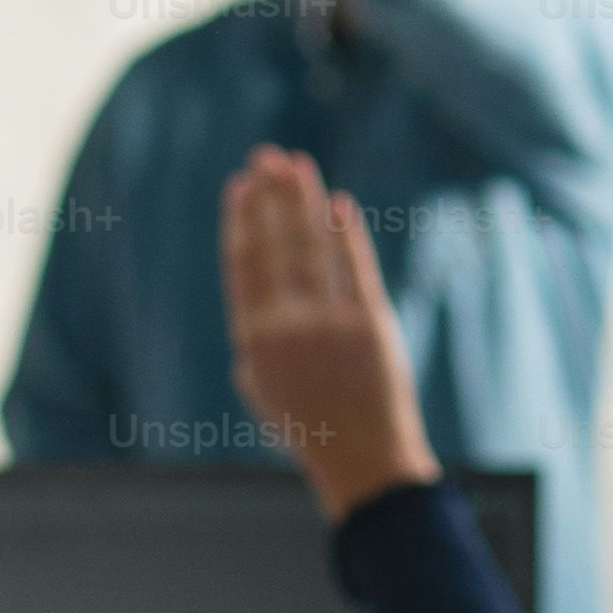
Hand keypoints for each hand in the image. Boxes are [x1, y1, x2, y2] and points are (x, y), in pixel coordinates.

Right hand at [223, 146, 438, 521]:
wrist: (362, 456)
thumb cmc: (307, 421)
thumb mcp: (260, 384)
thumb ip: (255, 332)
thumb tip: (259, 277)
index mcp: (254, 340)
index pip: (245, 264)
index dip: (242, 220)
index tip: (240, 185)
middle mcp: (289, 326)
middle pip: (278, 244)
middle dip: (271, 195)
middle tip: (267, 156)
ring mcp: (331, 322)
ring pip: (314, 247)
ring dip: (304, 201)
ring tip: (296, 165)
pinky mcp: (371, 323)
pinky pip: (355, 267)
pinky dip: (346, 232)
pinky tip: (337, 203)